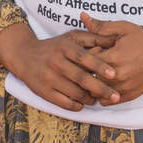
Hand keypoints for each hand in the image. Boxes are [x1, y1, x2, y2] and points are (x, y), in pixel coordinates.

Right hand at [0, 23, 119, 111]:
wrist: (25, 56)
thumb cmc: (55, 46)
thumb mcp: (72, 37)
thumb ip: (93, 38)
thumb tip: (114, 40)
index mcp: (64, 47)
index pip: (84, 57)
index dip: (99, 66)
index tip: (114, 74)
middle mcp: (56, 62)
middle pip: (81, 78)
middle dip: (100, 88)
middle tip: (116, 96)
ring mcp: (49, 78)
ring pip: (74, 92)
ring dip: (89, 98)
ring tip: (99, 99)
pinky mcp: (44, 92)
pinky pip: (63, 103)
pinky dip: (76, 105)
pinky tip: (83, 104)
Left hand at [81, 13, 142, 103]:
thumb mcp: (123, 28)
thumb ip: (101, 25)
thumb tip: (82, 16)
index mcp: (113, 58)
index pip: (85, 61)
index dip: (83, 56)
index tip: (88, 51)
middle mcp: (116, 76)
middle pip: (88, 78)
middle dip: (86, 71)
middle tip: (90, 63)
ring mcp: (123, 89)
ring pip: (96, 92)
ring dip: (93, 84)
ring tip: (97, 73)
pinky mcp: (129, 97)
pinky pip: (107, 101)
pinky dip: (103, 94)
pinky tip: (106, 82)